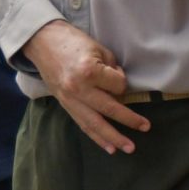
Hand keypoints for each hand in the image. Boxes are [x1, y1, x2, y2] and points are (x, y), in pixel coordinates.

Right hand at [27, 21, 150, 154]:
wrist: (42, 42)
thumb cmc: (73, 41)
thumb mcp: (99, 49)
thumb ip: (112, 69)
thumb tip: (119, 88)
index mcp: (89, 71)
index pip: (118, 86)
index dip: (122, 81)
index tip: (117, 74)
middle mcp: (79, 89)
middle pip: (110, 109)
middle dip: (130, 120)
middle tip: (146, 127)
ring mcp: (70, 99)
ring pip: (96, 124)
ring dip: (114, 138)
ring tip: (129, 148)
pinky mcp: (65, 105)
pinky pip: (83, 125)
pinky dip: (97, 137)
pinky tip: (109, 148)